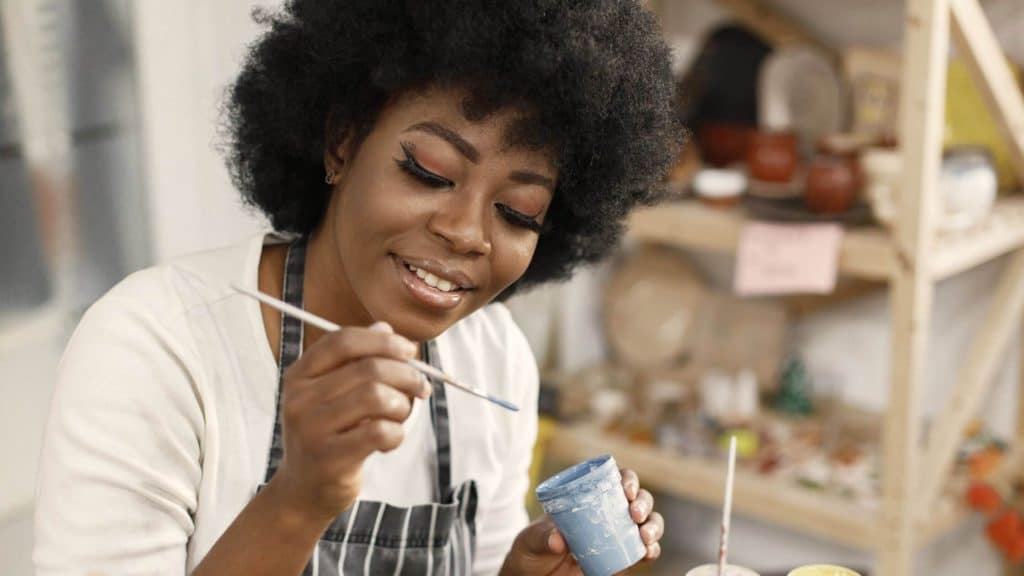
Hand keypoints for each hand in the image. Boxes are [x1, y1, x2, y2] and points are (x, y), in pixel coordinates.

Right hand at [268, 322, 429, 525]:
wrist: (304, 490)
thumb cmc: (328, 434)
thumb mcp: (333, 394)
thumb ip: (357, 361)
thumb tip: (385, 327)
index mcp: (300, 375)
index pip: (343, 341)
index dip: (382, 341)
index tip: (409, 351)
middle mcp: (299, 399)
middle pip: (368, 368)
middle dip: (406, 375)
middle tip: (421, 388)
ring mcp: (311, 429)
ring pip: (376, 397)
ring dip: (402, 405)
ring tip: (401, 416)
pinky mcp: (329, 459)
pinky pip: (380, 432)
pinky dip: (397, 433)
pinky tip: (391, 440)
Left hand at [501, 468, 663, 575]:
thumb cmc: (530, 551)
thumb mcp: (531, 540)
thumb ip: (542, 537)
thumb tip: (558, 540)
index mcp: (586, 496)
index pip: (613, 479)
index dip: (627, 479)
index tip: (625, 489)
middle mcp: (606, 511)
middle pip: (637, 498)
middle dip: (643, 502)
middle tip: (635, 513)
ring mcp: (616, 534)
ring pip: (646, 523)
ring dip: (653, 526)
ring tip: (645, 537)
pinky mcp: (621, 557)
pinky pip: (644, 551)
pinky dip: (651, 549)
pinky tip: (649, 551)